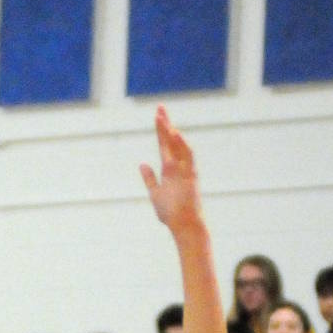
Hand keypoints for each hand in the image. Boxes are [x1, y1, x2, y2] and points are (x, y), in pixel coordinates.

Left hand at [140, 107, 202, 234]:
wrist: (185, 225)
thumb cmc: (171, 213)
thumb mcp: (155, 194)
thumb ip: (150, 179)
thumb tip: (142, 165)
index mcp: (169, 169)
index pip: (164, 145)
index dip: (160, 130)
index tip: (157, 116)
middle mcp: (178, 166)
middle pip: (170, 141)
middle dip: (164, 124)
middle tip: (159, 107)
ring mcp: (184, 170)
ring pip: (178, 146)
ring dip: (170, 131)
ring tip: (161, 116)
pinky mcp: (189, 176)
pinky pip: (187, 157)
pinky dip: (181, 144)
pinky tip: (174, 133)